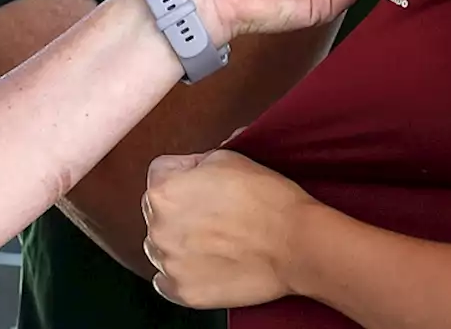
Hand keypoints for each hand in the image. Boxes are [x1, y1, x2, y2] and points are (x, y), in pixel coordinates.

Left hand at [143, 150, 310, 308]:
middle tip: (212, 211)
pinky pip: (166, 280)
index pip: (160, 172)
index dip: (185, 172)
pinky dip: (182, 272)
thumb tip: (193, 167)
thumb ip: (198, 162)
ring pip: (160, 245)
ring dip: (178, 240)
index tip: (203, 182)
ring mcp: (169, 263)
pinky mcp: (183, 291)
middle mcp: (159, 227)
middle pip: (156, 209)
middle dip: (178, 206)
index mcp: (164, 191)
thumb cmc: (267, 200)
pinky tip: (205, 262)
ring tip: (213, 238)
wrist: (294, 244)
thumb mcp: (228, 158)